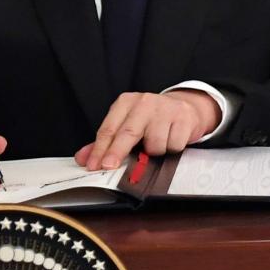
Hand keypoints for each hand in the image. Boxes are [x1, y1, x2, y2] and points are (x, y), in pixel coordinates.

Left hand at [77, 89, 221, 170]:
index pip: (108, 128)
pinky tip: (171, 139)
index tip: (93, 164)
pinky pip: (173, 145)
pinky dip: (171, 149)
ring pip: (154, 144)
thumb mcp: (127, 124)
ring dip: (155, 152)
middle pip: (128, 132)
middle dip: (117, 152)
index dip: (100, 149)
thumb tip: (84, 158)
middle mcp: (145, 102)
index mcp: (126, 103)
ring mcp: (165, 109)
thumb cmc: (151, 119)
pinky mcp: (183, 117)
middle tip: (109, 166)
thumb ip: (106, 142)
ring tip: (157, 143)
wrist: (185, 108)